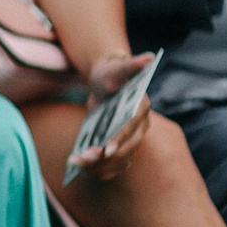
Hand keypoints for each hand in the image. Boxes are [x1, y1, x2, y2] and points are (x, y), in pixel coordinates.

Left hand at [73, 50, 155, 179]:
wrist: (106, 83)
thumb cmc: (111, 74)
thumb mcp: (116, 68)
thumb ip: (131, 65)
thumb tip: (149, 57)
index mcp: (140, 110)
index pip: (131, 128)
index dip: (119, 139)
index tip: (106, 149)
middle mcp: (140, 127)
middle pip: (126, 148)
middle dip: (106, 156)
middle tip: (84, 159)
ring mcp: (131, 139)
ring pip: (120, 159)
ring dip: (100, 165)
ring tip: (77, 162)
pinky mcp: (121, 146)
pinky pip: (113, 164)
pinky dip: (98, 168)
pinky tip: (79, 168)